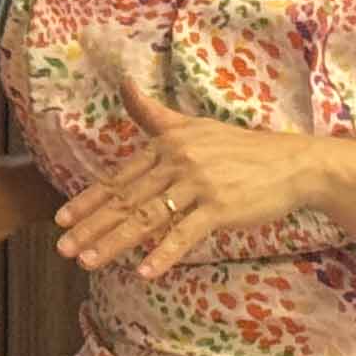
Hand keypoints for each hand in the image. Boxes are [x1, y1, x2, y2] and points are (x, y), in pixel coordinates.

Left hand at [56, 36, 314, 277]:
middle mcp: (177, 161)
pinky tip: (144, 272)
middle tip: (64, 248)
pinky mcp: (220, 207)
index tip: (63, 219)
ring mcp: (199, 184)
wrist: (292, 163)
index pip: (119, 177)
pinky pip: (185, 234)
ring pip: (148, 217)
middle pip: (127, 199)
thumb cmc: (240, 148)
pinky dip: (164, 254)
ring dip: (116, 242)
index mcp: (167, 144)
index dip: (89, 199)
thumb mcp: (193, 126)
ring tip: (89, 262)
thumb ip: (154, 113)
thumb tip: (123, 83)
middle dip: (92, 226)